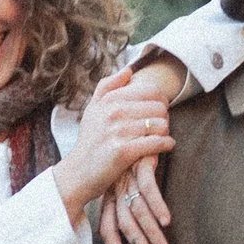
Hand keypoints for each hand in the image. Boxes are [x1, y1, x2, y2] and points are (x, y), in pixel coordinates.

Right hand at [54, 66, 175, 223]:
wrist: (77, 173)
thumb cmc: (90, 141)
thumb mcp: (92, 110)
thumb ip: (107, 86)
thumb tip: (129, 70)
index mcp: (108, 100)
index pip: (150, 90)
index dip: (161, 100)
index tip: (157, 111)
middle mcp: (112, 112)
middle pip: (159, 106)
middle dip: (165, 116)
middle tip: (160, 126)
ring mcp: (117, 132)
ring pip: (160, 124)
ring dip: (166, 131)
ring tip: (161, 136)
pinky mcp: (123, 152)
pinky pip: (157, 142)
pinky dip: (166, 144)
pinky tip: (165, 146)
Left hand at [96, 152, 173, 243]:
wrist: (140, 115)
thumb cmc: (139, 148)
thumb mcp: (131, 175)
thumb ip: (132, 197)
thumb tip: (142, 225)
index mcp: (112, 193)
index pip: (108, 228)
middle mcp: (117, 187)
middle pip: (123, 225)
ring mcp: (127, 175)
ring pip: (137, 211)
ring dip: (151, 233)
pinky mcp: (139, 163)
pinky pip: (148, 189)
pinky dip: (157, 206)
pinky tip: (167, 221)